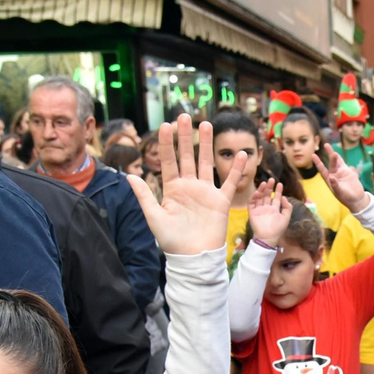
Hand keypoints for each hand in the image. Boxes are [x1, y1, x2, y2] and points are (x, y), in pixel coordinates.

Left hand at [131, 116, 240, 254]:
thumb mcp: (154, 217)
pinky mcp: (221, 201)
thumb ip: (144, 196)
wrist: (193, 257)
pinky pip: (230, 181)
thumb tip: (130, 176)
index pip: (169, 160)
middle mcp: (189, 186)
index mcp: (172, 188)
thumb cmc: (171, 241)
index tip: (166, 125)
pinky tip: (242, 154)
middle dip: (186, 137)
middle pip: (188, 156)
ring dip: (207, 144)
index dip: (167, 143)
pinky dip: (237, 169)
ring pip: (207, 163)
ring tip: (206, 125)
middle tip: (184, 117)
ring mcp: (206, 192)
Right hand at [246, 179, 292, 245]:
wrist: (267, 237)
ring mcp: (259, 210)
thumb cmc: (278, 229)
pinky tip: (258, 193)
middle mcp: (266, 209)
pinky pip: (251, 203)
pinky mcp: (252, 212)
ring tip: (264, 183)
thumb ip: (287, 207)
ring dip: (261, 190)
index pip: (276, 198)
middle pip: (267, 195)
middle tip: (271, 179)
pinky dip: (253, 197)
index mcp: (274, 210)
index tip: (280, 184)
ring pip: (259, 197)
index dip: (278, 191)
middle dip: (269, 187)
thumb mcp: (286, 217)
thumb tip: (284, 197)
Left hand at [315, 144, 369, 212]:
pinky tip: (350, 166)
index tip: (313, 155)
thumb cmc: (346, 198)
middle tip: (331, 151)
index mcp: (329, 180)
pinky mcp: (350, 173)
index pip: (322, 170)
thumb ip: (335, 185)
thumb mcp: (340, 193)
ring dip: (336, 156)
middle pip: (332, 164)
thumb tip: (331, 178)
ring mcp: (342, 173)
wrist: (356, 200)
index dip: (318, 163)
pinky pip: (348, 166)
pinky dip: (349, 165)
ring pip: (338, 162)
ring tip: (331, 149)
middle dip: (331, 158)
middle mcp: (335, 175)